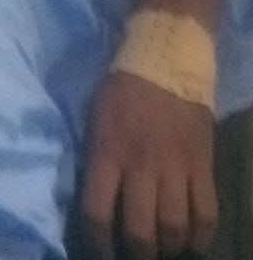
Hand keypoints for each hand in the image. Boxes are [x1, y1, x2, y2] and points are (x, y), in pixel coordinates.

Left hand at [83, 73, 217, 258]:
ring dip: (168, 246)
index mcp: (107, 151)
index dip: (97, 242)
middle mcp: (140, 165)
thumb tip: (88, 192)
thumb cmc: (123, 85)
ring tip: (164, 247)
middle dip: (136, 253)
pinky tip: (194, 241)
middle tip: (135, 255)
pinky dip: (202, 234)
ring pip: (174, 227)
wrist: (165, 55)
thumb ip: (94, 155)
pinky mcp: (201, 163)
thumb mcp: (94, 116)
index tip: (101, 251)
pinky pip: (206, 211)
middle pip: (139, 231)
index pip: (96, 212)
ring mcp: (174, 166)